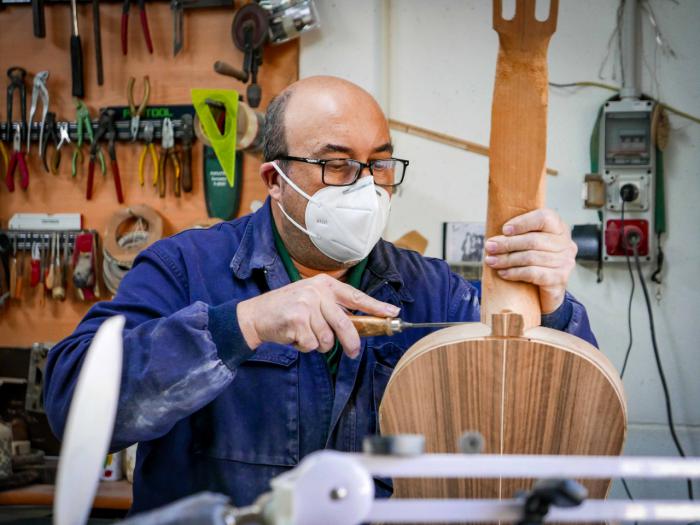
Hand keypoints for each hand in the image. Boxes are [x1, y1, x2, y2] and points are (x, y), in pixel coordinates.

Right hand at [236, 274, 400, 356]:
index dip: (376, 306)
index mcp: (324, 284)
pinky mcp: (297, 319)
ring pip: (327, 338)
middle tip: (352, 353)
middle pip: (345, 324)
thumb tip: (359, 328)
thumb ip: (332, 310)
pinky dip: (304, 347)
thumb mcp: (311, 301)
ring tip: (304, 335)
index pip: (356, 297)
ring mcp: (307, 304)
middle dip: (350, 342)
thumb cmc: (287, 310)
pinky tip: (294, 336)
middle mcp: (317, 291)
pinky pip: (311, 344)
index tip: (393, 313)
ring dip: (317, 344)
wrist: (256, 315)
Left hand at [483, 208, 576, 313]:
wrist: (545, 293)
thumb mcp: (527, 245)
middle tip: (489, 247)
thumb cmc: (533, 263)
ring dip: (507, 259)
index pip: (544, 218)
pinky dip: (515, 273)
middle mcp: (565, 244)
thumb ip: (518, 236)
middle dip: (507, 244)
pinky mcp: (559, 279)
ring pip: (531, 257)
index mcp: (559, 229)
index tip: (504, 230)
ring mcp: (564, 262)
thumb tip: (493, 239)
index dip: (523, 222)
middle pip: (534, 240)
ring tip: (491, 261)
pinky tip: (503, 273)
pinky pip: (533, 273)